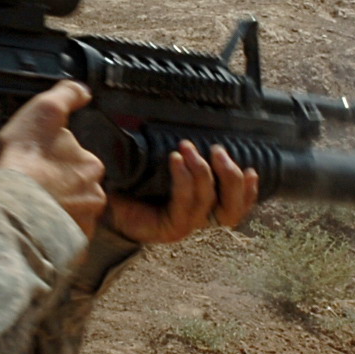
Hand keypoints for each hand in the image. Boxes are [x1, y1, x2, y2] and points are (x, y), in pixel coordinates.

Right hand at [0, 81, 106, 237]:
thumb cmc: (24, 161)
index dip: (60, 160)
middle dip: (61, 188)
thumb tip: (82, 91)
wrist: (10, 211)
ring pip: (71, 214)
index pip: (81, 160)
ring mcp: (82, 225)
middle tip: (35, 186)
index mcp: (91, 166)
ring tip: (30, 207)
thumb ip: (67, 96)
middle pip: (78, 189)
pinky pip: (60, 238)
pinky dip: (49, 233)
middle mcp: (94, 197)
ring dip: (56, 211)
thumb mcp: (43, 112)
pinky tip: (30, 225)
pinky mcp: (68, 249)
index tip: (41, 163)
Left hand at [104, 141, 260, 244]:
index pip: (236, 205)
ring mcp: (184, 225)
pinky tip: (175, 160)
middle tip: (217, 150)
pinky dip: (183, 180)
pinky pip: (184, 205)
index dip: (249, 191)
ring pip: (208, 204)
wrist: (101, 200)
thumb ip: (183, 154)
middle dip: (230, 177)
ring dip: (202, 172)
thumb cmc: (132, 181)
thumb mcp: (160, 163)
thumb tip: (192, 124)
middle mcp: (198, 218)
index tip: (252, 169)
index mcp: (203, 206)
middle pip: (232, 209)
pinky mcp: (168, 229)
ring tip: (187, 148)